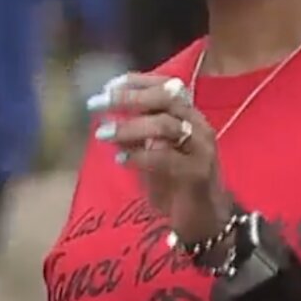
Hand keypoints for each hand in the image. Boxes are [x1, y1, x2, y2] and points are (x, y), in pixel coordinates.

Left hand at [90, 74, 233, 245]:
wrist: (204, 218)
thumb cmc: (174, 180)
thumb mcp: (149, 150)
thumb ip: (133, 132)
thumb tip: (106, 114)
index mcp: (188, 115)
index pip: (166, 85)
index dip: (136, 82)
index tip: (107, 85)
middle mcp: (199, 125)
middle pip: (165, 98)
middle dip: (127, 98)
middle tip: (96, 104)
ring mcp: (202, 148)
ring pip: (165, 125)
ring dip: (129, 127)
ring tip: (102, 133)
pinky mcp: (198, 173)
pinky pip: (166, 158)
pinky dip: (140, 155)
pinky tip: (121, 159)